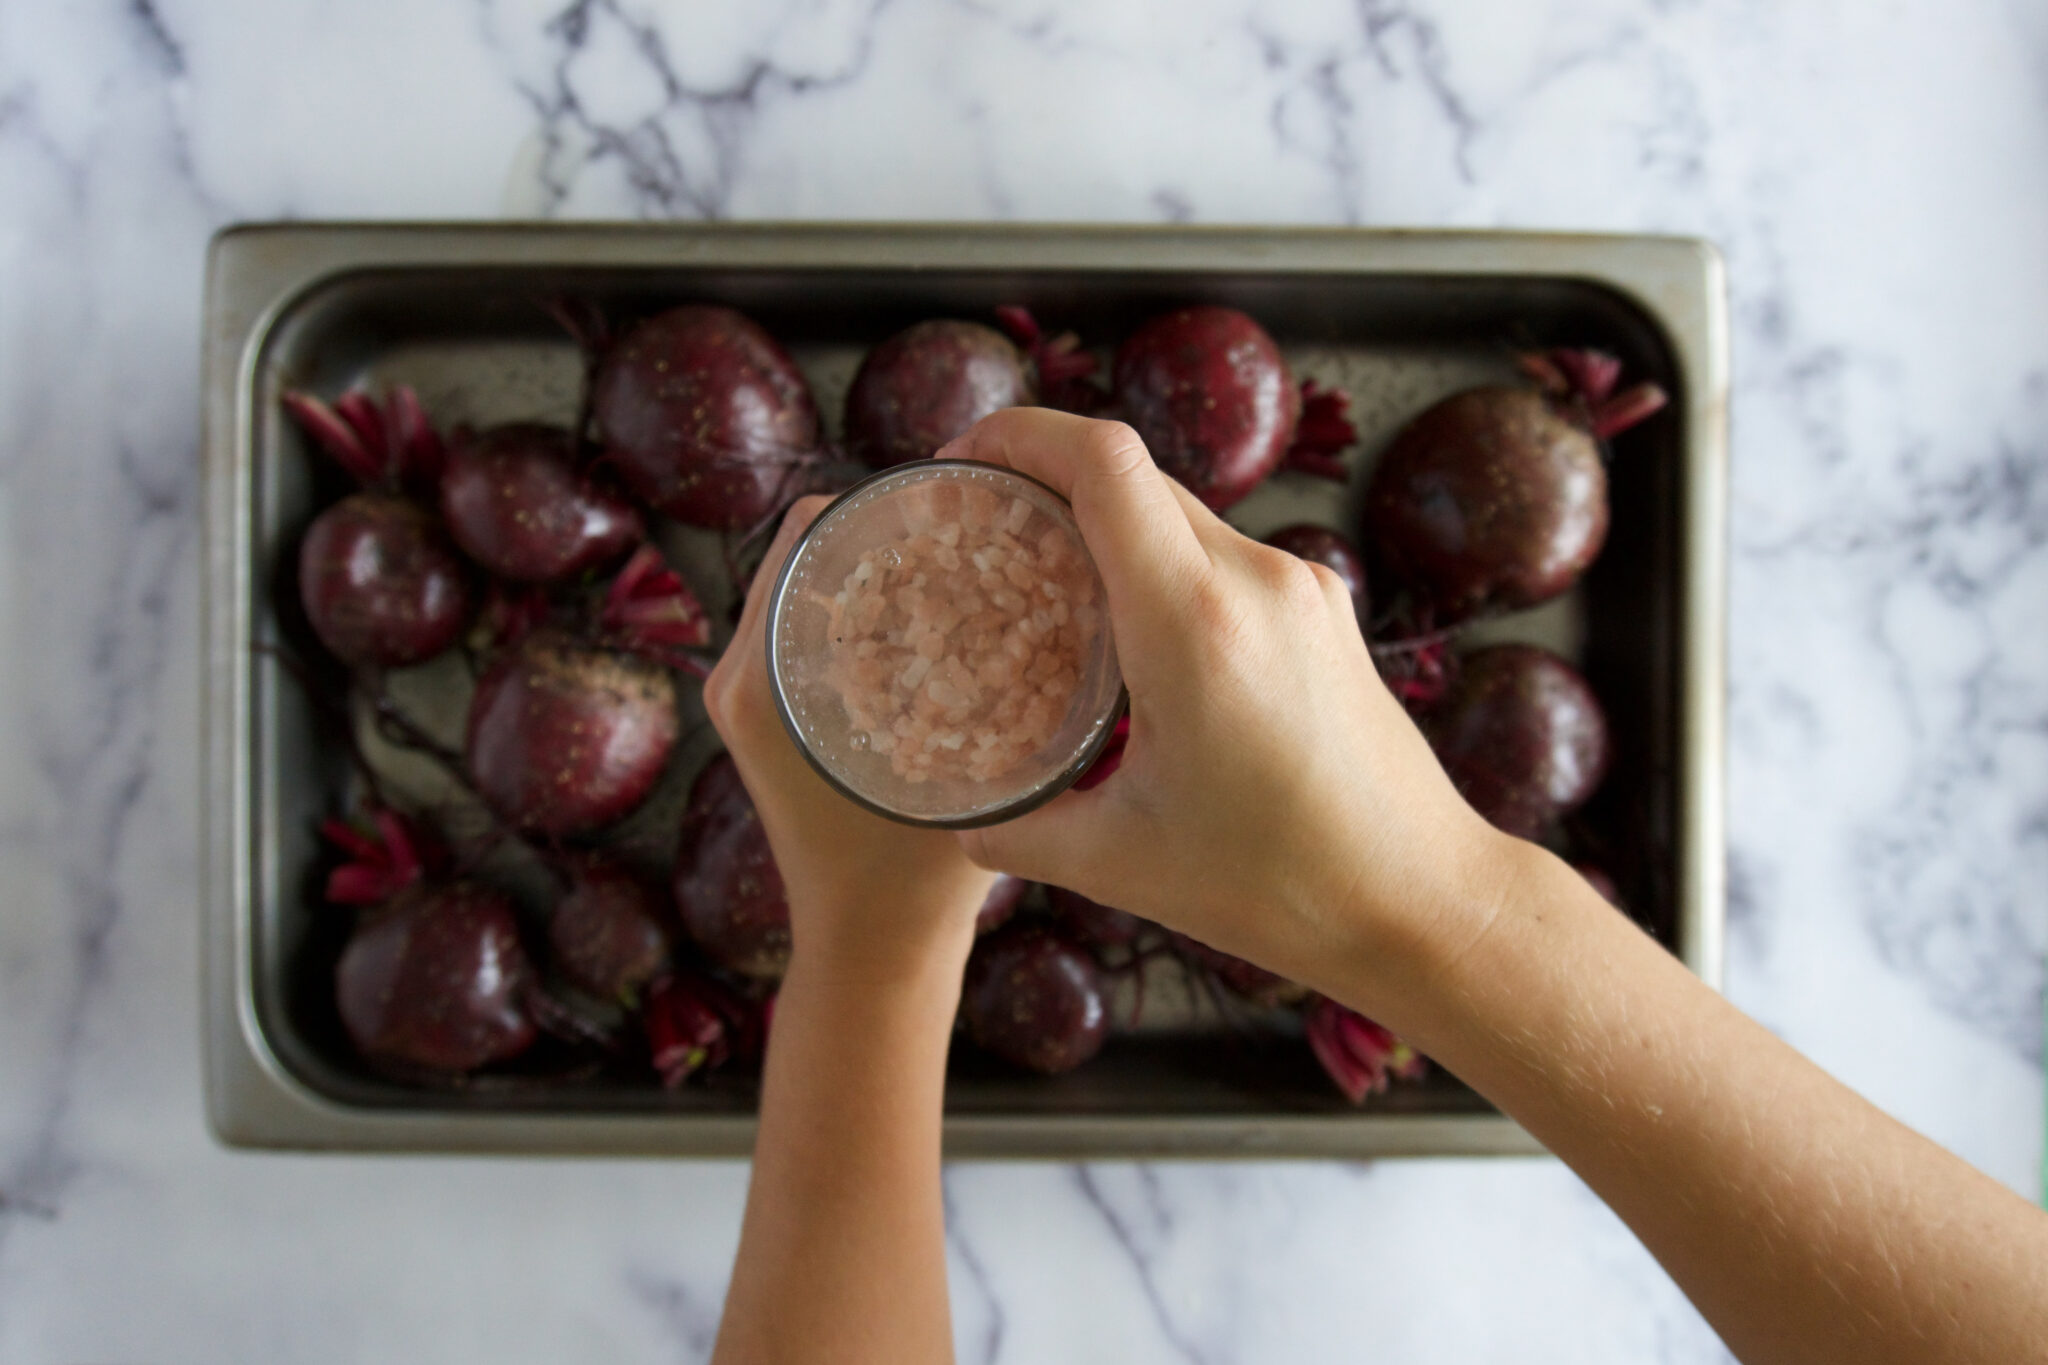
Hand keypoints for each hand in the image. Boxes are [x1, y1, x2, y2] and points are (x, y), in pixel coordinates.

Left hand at [703, 495, 998, 976]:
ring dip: (882, 566)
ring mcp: (751, 695)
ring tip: (964, 563)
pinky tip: (940, 615)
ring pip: (816, 584)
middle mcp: (739, 675)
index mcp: (760, 679)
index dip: (883, 502)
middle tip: (974, 528)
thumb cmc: (912, 882)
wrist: (870, 955)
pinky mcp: (772, 715)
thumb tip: (1052, 590)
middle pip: (813, 549)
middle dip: (890, 529)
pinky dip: (868, 608)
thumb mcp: (960, 773)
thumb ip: (998, 692)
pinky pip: (812, 625)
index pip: (810, 532)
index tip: (956, 504)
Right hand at [936, 409, 1523, 1002]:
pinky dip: (1165, 567)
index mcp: (1194, 622)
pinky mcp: (1326, 611)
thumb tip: (960, 821)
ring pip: (1182, 514)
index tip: (964, 460)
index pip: (1103, 461)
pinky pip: (1227, 555)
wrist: (1420, 899)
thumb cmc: (1281, 885)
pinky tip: (1134, 633)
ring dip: (1109, 529)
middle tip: (983, 529)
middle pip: (1134, 477)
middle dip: (1048, 480)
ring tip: (1049, 585)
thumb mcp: (1121, 864)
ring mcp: (1302, 589)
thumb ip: (1021, 833)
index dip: (1022, 435)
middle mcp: (1256, 581)